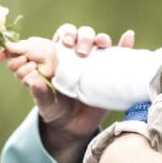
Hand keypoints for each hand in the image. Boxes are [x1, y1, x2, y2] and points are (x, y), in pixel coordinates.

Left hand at [0, 24, 134, 162]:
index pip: (62, 36)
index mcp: (59, 58)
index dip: (64, 35)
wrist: (74, 128)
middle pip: (81, 34)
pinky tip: (128, 37)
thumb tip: (33, 80)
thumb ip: (39, 93)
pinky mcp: (110, 73)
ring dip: (100, 38)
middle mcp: (77, 56)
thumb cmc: (55, 111)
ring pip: (99, 41)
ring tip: (100, 45)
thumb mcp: (45, 104)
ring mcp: (95, 63)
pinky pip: (120, 55)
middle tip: (80, 49)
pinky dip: (125, 44)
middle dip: (81, 36)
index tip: (64, 43)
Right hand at [0, 36, 58, 100]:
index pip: (7, 53)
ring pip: (17, 73)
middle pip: (11, 65)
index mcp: (21, 51)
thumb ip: (17, 46)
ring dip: (24, 68)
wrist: (59, 62)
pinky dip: (29, 76)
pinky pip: (25, 80)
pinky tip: (35, 72)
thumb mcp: (31, 45)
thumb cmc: (47, 51)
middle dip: (16, 61)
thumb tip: (4, 44)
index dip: (0, 56)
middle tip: (25, 58)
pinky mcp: (32, 82)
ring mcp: (28, 72)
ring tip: (34, 65)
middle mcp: (23, 62)